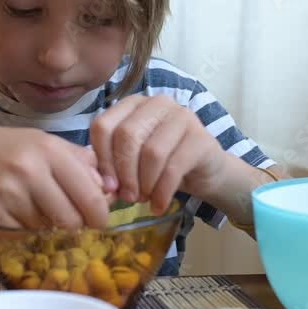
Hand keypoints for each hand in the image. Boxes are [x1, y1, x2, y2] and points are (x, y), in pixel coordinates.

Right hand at [0, 126, 112, 229]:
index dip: (100, 214)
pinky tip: (17, 212)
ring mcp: (11, 192)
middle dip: (77, 226)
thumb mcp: (42, 143)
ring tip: (38, 210)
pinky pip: (26, 232)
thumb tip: (110, 187)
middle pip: (72, 218)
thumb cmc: (5, 150)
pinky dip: (28, 229)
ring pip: (49, 228)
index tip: (100, 221)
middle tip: (73, 224)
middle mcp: (31, 169)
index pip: (90, 193)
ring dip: (49, 226)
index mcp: (50, 149)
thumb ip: (78, 161)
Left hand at [90, 95, 226, 213]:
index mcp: (133, 104)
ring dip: (144, 184)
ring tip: (144, 199)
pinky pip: (173, 168)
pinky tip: (158, 205)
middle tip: (127, 197)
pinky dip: (162, 192)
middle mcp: (157, 103)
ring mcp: (181, 116)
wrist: (205, 171)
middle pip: (127, 136)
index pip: (104, 125)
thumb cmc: (162, 164)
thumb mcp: (133, 160)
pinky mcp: (200, 137)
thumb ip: (114, 163)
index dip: (101, 159)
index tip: (107, 185)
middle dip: (124, 173)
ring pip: (151, 152)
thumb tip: (101, 184)